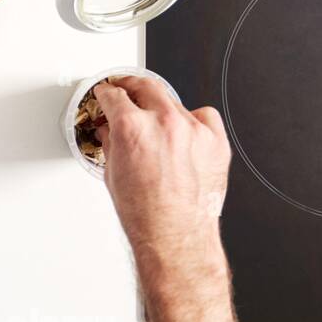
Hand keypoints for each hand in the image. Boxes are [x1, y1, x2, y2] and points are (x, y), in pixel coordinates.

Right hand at [94, 77, 231, 311]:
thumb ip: (112, 142)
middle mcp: (164, 122)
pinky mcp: (216, 141)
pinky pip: (204, 116)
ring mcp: (193, 130)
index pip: (114, 95)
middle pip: (145, 86)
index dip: (106, 93)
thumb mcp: (112, 173)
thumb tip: (110, 131)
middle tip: (126, 90)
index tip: (106, 93)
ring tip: (156, 127)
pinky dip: (193, 121)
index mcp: (132, 127)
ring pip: (174, 102)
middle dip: (131, 86)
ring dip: (161, 109)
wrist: (175, 235)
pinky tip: (185, 133)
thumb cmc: (145, 213)